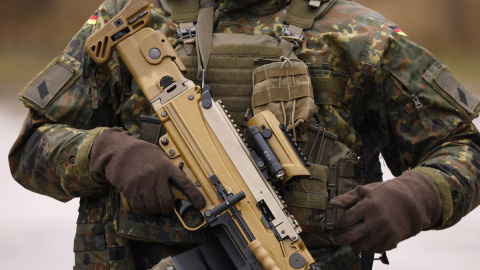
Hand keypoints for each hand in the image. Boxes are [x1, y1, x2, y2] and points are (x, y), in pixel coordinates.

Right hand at [89, 128, 204, 215]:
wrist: (119, 152)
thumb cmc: (142, 154)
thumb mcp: (159, 158)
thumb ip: (169, 170)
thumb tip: (179, 186)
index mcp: (166, 167)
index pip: (185, 184)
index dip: (194, 196)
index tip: (200, 204)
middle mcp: (156, 177)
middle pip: (167, 202)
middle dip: (168, 209)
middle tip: (167, 208)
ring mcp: (143, 185)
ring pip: (154, 207)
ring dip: (156, 211)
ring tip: (155, 206)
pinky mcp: (131, 191)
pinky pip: (141, 208)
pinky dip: (145, 211)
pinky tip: (145, 207)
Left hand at [329, 171, 441, 252]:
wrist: (411, 202)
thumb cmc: (385, 194)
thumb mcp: (366, 190)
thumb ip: (348, 197)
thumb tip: (332, 203)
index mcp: (369, 206)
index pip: (347, 219)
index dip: (338, 224)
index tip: (335, 226)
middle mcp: (376, 220)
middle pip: (352, 236)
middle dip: (341, 239)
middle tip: (337, 239)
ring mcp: (385, 231)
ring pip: (363, 245)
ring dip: (354, 244)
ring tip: (351, 241)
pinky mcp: (392, 240)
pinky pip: (376, 249)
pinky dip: (368, 247)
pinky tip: (365, 242)